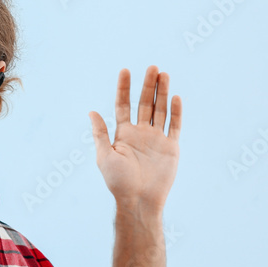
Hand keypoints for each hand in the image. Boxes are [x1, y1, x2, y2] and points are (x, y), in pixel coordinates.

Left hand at [88, 66, 181, 212]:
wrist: (138, 199)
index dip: (124, 88)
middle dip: (148, 86)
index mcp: (123, 133)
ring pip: (160, 110)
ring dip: (162, 93)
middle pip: (144, 103)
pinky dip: (176, 112)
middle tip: (152, 67)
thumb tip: (91, 111)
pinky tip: (175, 97)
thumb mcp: (105, 156)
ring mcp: (156, 139)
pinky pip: (174, 126)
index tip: (125, 71)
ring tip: (163, 74)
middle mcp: (140, 133)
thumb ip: (100, 133)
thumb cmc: (118, 181)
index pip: (123, 105)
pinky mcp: (171, 147)